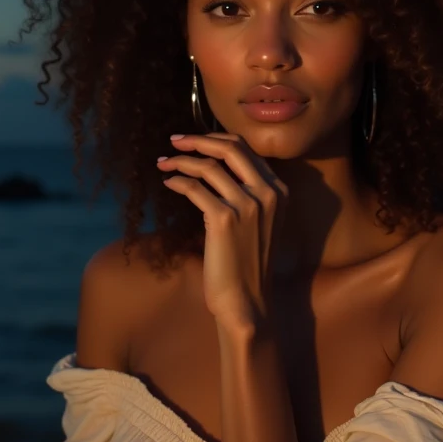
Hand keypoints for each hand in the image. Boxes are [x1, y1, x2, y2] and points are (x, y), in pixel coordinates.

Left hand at [157, 132, 288, 328]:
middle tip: (174, 140)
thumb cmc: (247, 265)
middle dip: (198, 139)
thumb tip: (215, 166)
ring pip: (208, 166)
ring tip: (163, 162)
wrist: (247, 302)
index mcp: (279, 191)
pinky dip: (177, 181)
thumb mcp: (259, 222)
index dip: (216, 140)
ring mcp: (247, 205)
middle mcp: (267, 193)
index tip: (194, 140)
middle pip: (230, 148)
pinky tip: (168, 183)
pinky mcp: (224, 219)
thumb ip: (247, 193)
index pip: (246, 149)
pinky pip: (194, 187)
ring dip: (180, 160)